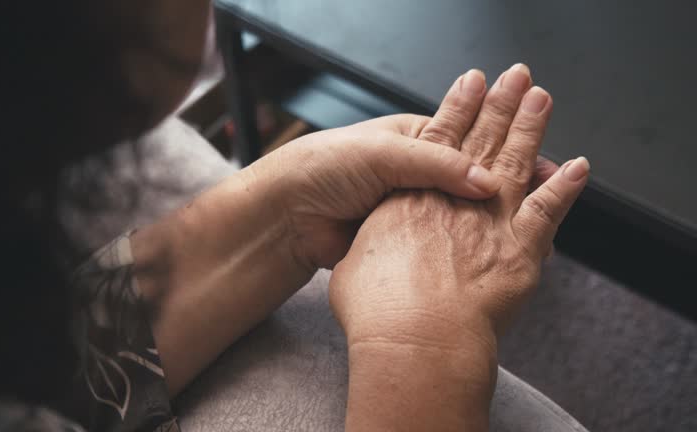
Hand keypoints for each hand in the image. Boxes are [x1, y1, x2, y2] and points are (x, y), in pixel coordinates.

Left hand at [247, 106, 546, 270]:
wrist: (287, 216)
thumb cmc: (325, 167)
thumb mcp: (385, 154)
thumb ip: (437, 164)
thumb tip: (486, 180)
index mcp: (414, 138)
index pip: (471, 137)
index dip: (504, 144)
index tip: (539, 158)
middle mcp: (416, 170)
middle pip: (472, 174)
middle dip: (507, 177)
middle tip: (544, 185)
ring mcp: (411, 205)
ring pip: (461, 210)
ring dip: (491, 215)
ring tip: (526, 223)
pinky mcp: (402, 236)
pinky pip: (442, 238)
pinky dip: (466, 243)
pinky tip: (489, 249)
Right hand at [329, 65, 588, 430]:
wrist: (410, 336)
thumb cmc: (375, 307)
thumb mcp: (353, 269)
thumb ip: (365, 252)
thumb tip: (362, 256)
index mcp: (410, 194)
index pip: (439, 138)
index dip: (457, 106)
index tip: (473, 83)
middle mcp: (451, 196)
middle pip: (481, 137)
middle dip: (501, 104)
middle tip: (517, 78)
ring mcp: (488, 218)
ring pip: (515, 160)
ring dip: (531, 128)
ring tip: (542, 100)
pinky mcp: (520, 247)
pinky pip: (548, 208)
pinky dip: (564, 187)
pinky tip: (577, 168)